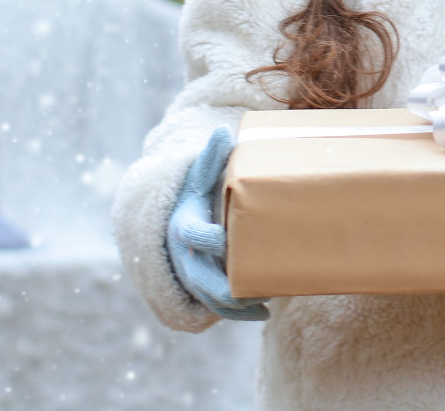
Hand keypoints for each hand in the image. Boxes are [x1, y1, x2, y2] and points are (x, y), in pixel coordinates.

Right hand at [165, 126, 269, 321]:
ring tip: (265, 296)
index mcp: (184, 223)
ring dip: (236, 302)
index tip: (223, 239)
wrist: (180, 220)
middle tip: (250, 283)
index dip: (205, 238)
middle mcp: (185, 254)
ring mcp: (193, 275)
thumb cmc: (197, 194)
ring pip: (210, 297)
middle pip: (199, 276)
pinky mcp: (204, 290)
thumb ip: (211, 156)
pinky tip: (263, 311)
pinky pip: (217, 308)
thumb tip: (223, 132)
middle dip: (223, 283)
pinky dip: (239, 313)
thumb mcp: (200, 174)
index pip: (190, 234)